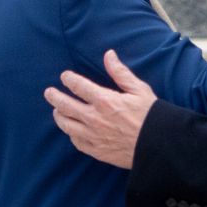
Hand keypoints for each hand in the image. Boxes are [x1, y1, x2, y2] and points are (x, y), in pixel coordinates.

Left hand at [44, 50, 157, 169]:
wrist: (158, 146)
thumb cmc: (151, 116)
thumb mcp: (139, 89)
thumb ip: (120, 72)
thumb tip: (108, 55)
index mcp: (105, 101)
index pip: (78, 86)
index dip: (69, 79)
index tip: (65, 76)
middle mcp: (94, 118)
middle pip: (66, 106)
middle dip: (55, 97)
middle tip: (49, 92)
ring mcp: (93, 136)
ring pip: (67, 125)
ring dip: (59, 116)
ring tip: (57, 110)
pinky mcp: (97, 150)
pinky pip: (76, 141)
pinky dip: (71, 134)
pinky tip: (71, 130)